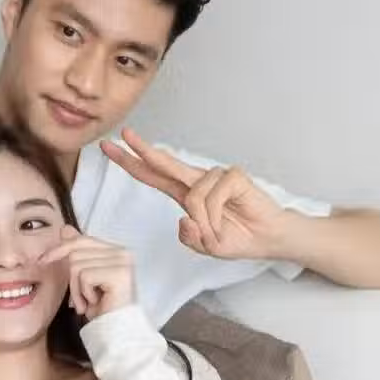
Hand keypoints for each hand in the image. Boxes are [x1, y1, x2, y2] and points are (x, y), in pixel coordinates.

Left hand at [38, 226, 135, 319]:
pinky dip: (84, 293)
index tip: (42, 261)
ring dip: (77, 289)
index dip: (59, 249)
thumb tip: (65, 228)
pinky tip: (95, 302)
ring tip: (88, 302)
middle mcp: (123, 252)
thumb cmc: (102, 307)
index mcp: (116, 250)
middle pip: (76, 253)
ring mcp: (123, 262)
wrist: (116, 331)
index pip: (81, 240)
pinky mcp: (119, 273)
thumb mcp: (84, 278)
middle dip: (71, 279)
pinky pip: (85, 276)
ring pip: (78, 266)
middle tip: (80, 299)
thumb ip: (78, 253)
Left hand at [99, 129, 287, 259]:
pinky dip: (215, 217)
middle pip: (165, 163)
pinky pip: (211, 197)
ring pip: (192, 196)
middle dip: (143, 150)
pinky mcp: (233, 176)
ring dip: (204, 222)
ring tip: (217, 233)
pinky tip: (227, 221)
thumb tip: (183, 219)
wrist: (268, 239)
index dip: (132, 163)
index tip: (110, 149)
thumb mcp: (206, 245)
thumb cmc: (238, 237)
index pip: (154, 175)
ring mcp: (216, 176)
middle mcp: (197, 181)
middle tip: (124, 134)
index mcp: (185, 194)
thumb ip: (190, 237)